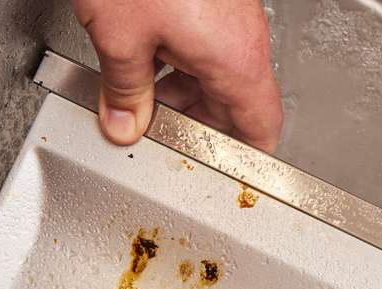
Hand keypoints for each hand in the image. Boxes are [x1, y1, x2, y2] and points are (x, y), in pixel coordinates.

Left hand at [73, 0, 282, 151]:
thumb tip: (124, 124)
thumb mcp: (120, 40)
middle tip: (160, 140)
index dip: (247, 163)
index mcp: (236, 59)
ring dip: (178, 90)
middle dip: (193, 124)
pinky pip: (200, 38)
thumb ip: (124, 92)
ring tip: (137, 100)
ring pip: (213, 68)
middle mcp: (242, 36)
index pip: (261, 130)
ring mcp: (229, 12)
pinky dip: (173, 56)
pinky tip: (137, 57)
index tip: (231, 179)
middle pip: (231, 101)